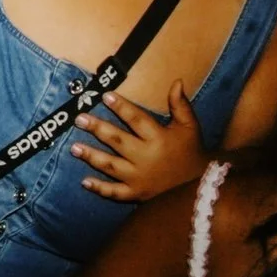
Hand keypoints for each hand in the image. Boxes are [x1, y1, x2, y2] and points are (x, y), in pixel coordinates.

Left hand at [72, 83, 207, 202]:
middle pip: (118, 141)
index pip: (137, 119)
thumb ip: (180, 105)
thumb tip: (176, 81)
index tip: (105, 96)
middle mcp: (147, 158)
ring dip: (92, 156)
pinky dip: (100, 188)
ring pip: (111, 166)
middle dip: (98, 129)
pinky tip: (85, 181)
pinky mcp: (137, 194)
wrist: (202, 186)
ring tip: (74, 147)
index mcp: (159, 138)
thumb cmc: (192, 152)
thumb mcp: (189, 127)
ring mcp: (140, 178)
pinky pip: (116, 192)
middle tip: (79, 118)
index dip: (121, 107)